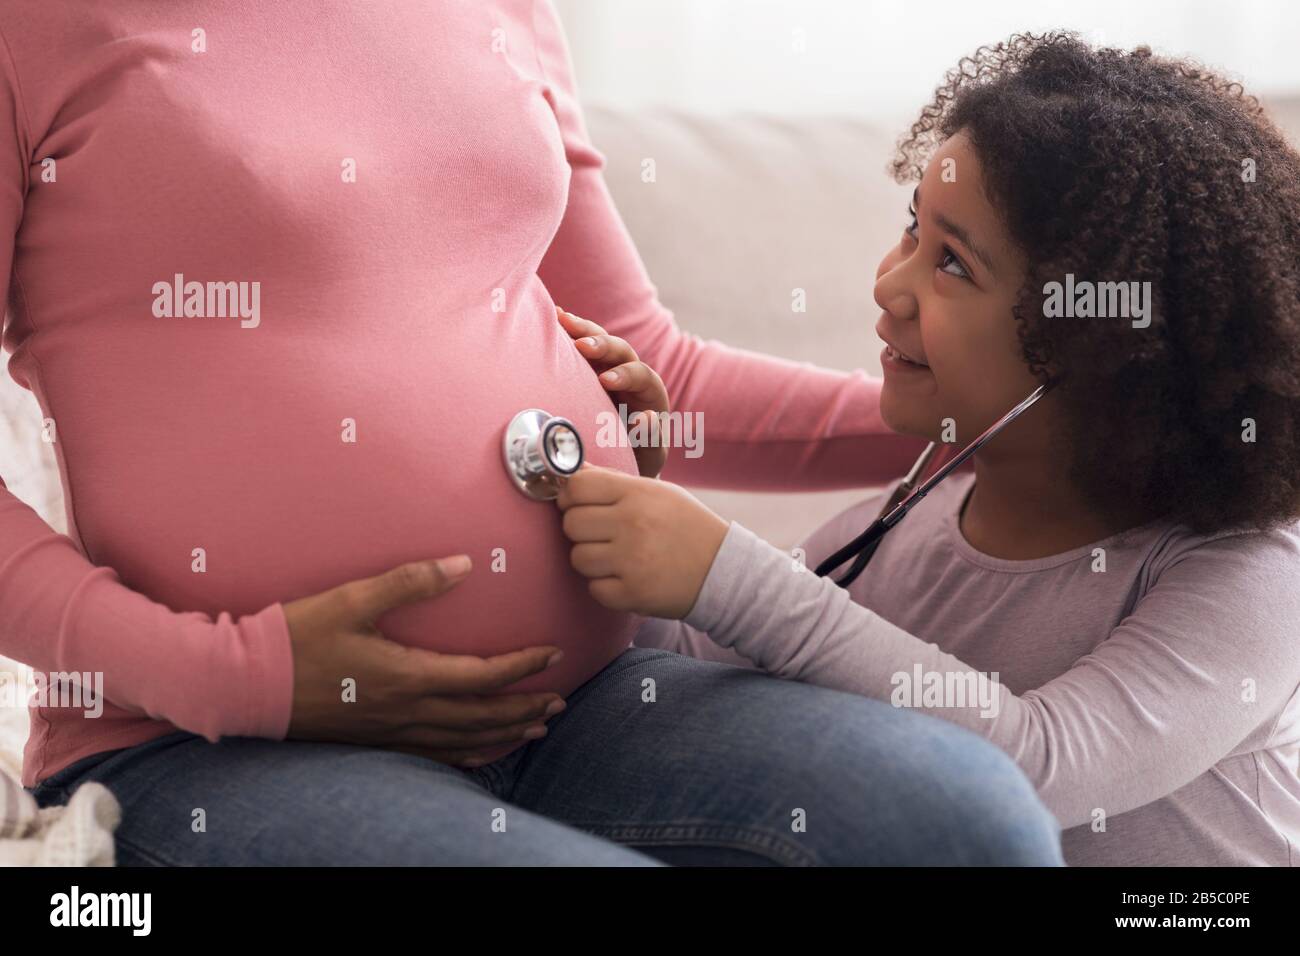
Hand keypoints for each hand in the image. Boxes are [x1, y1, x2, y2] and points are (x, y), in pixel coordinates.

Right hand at [282, 556, 566, 767]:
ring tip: (537, 727)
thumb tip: (464, 564)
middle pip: (483, 716)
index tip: (553, 653)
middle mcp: (407, 711)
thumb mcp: (353, 598)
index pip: (483, 677)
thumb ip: (411, 580)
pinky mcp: (376, 741)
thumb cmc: (298, 637)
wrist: (247, 682)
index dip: (523, 667)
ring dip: (506, 734)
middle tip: (561, 700)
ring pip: (464, 741)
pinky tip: (483, 751)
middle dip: (526, 708)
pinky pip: (436, 756)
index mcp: (408, 676)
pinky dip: (470, 754)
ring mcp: (392, 732)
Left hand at [555, 463, 728, 618]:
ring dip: (591, 560)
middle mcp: (633, 524)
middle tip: (600, 534)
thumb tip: (575, 472)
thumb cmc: (686, 527)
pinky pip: (594, 588)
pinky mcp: (633, 593)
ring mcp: (632, 560)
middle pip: (571, 523)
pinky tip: (625, 577)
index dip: (570, 496)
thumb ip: (614, 482)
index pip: (577, 486)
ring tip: (616, 557)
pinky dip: (605, 586)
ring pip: (578, 558)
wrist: (723, 570)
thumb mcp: (658, 492)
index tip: (577, 504)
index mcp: (638, 494)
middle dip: (580, 530)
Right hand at [556, 306, 669, 478]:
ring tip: (560, 318)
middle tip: (582, 346)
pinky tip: (552, 317)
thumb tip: (645, 417)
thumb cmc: (637, 458)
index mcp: (650, 393)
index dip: (625, 375)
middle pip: (621, 350)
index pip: (642, 376)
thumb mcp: (648, 455)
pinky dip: (567, 331)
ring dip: (581, 329)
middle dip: (602, 345)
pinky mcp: (586, 367)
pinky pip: (578, 344)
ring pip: (598, 340)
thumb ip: (649, 438)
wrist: (619, 458)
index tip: (606, 381)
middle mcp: (630, 374)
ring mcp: (606, 367)